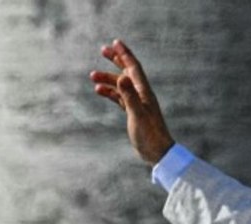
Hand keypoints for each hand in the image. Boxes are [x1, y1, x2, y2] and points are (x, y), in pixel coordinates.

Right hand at [90, 39, 174, 163]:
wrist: (158, 153)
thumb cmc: (150, 135)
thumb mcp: (137, 114)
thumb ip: (129, 96)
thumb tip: (121, 77)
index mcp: (144, 92)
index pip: (134, 68)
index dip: (125, 55)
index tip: (115, 42)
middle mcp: (142, 95)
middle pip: (127, 72)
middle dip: (116, 60)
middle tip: (103, 49)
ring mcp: (138, 104)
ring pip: (121, 86)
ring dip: (108, 79)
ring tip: (92, 76)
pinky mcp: (134, 113)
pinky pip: (120, 98)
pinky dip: (110, 93)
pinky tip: (99, 91)